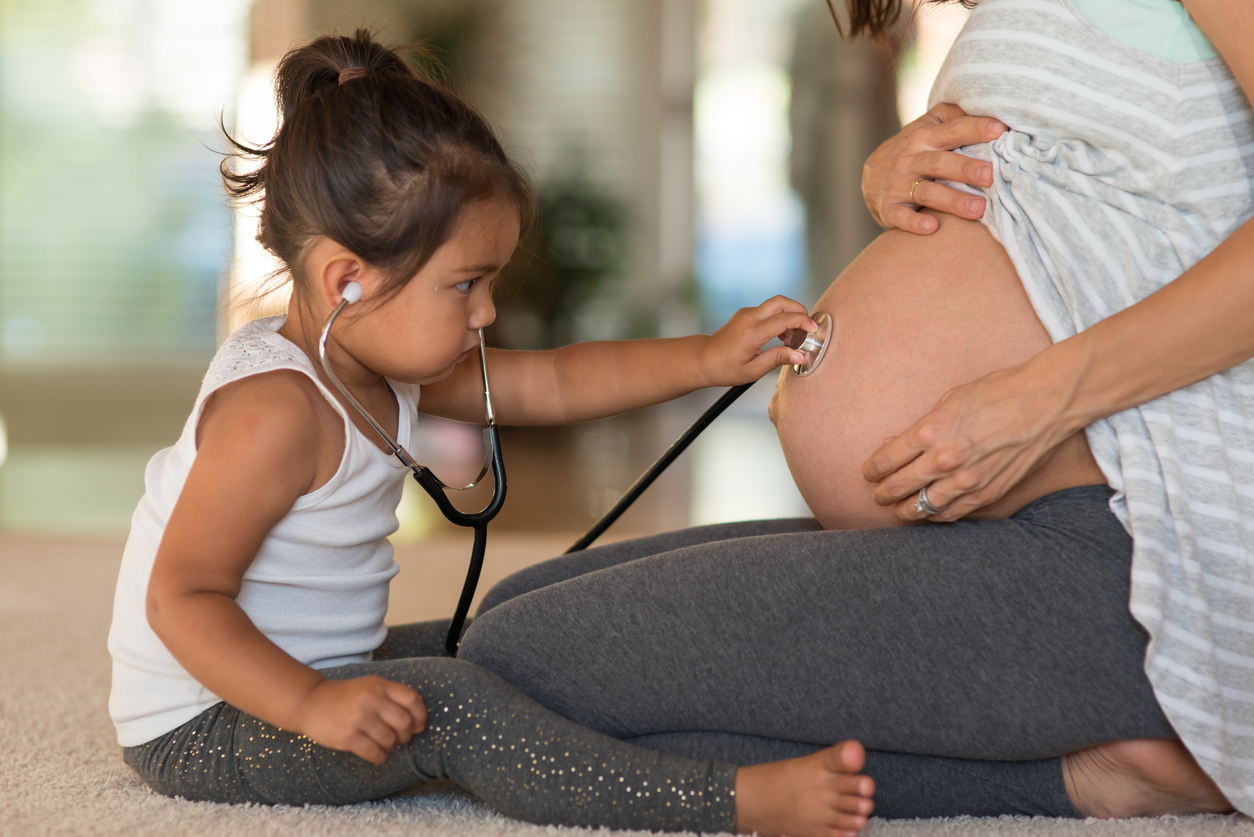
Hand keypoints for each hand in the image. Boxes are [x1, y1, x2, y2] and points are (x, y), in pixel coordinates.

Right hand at [296, 676, 426, 763]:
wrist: (310, 702)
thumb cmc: (346, 697)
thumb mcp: (370, 686)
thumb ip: (394, 698)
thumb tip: (419, 723)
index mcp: (379, 685)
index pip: (412, 699)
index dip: (420, 715)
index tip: (418, 725)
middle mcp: (370, 699)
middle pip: (404, 722)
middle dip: (406, 735)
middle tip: (399, 737)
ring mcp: (358, 718)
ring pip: (390, 740)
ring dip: (391, 746)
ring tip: (383, 743)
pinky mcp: (347, 736)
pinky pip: (374, 753)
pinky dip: (380, 757)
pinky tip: (377, 754)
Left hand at [699, 296, 817, 385]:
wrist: (703, 359)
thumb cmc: (725, 368)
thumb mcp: (753, 370)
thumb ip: (778, 360)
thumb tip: (800, 356)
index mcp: (751, 333)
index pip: (783, 319)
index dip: (803, 322)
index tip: (814, 330)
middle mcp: (749, 318)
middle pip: (781, 302)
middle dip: (799, 311)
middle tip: (807, 329)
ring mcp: (746, 313)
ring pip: (776, 304)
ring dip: (790, 315)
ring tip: (791, 339)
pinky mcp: (746, 314)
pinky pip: (768, 310)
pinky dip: (780, 318)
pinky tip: (780, 336)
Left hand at [861, 360, 1079, 521]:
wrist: (1044, 402)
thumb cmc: (997, 392)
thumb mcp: (949, 400)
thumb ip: (920, 427)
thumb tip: (893, 445)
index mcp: (930, 431)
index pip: (885, 461)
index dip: (871, 470)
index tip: (869, 473)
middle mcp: (944, 458)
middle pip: (898, 486)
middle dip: (883, 493)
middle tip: (878, 494)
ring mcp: (967, 479)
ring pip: (922, 506)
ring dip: (905, 510)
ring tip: (898, 509)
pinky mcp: (988, 492)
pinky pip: (952, 513)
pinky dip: (936, 516)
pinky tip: (929, 513)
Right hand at [862, 103, 1007, 234]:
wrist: (870, 179)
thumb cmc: (911, 151)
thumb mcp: (925, 127)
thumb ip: (951, 116)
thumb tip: (986, 107)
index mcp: (923, 137)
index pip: (952, 130)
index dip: (975, 129)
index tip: (1000, 130)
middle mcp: (910, 159)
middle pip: (940, 163)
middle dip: (965, 168)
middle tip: (990, 175)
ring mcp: (897, 185)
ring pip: (926, 192)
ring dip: (952, 200)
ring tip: (978, 209)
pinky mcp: (888, 209)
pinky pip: (900, 216)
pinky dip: (914, 223)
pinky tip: (932, 228)